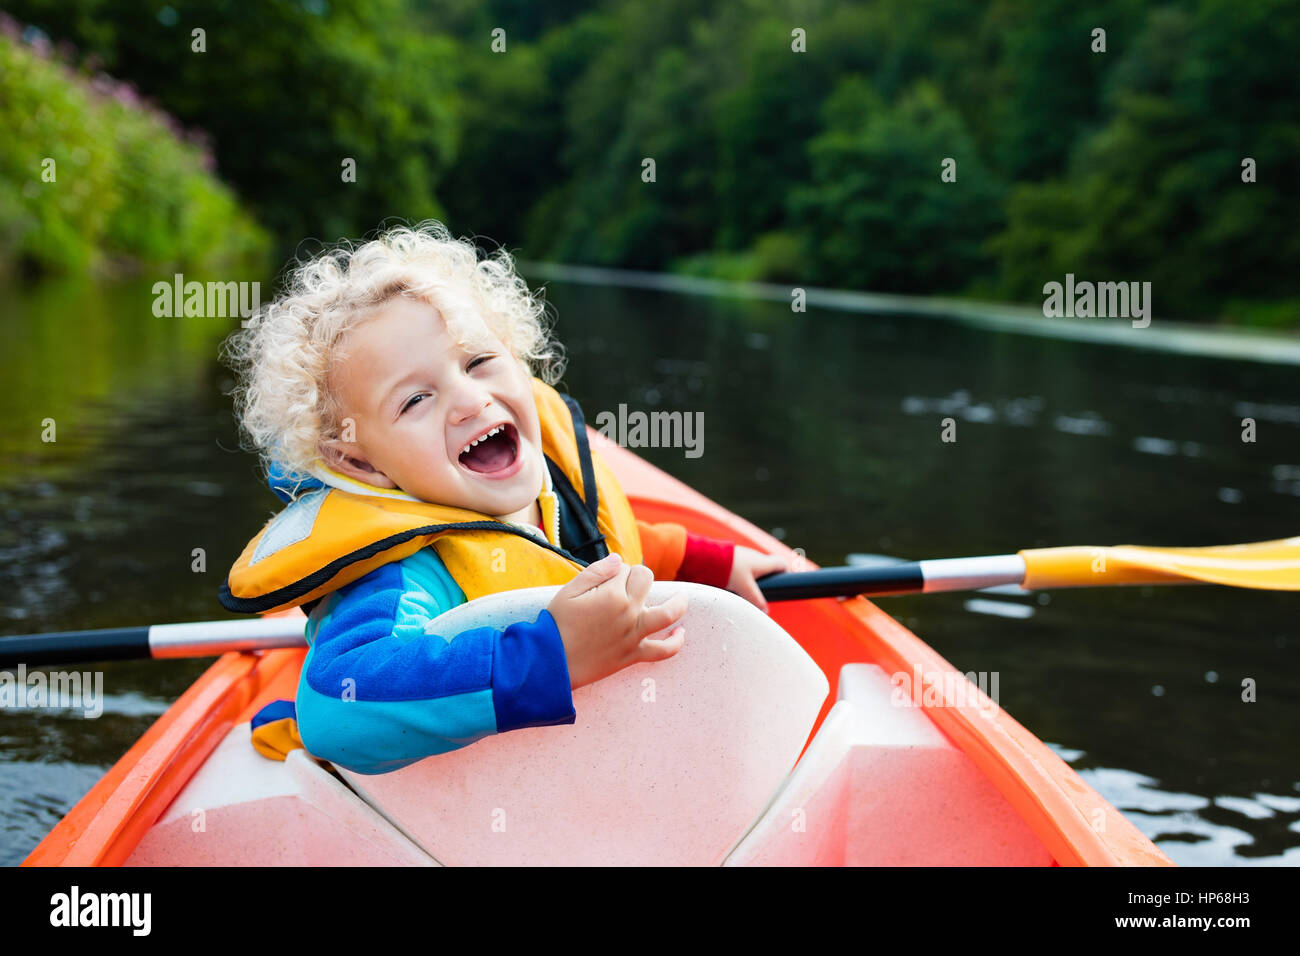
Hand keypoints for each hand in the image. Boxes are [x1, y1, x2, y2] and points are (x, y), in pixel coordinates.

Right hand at [547, 552, 687, 689]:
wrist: (552, 661)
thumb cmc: (557, 623)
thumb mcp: (570, 590)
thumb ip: (597, 571)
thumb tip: (619, 560)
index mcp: (612, 594)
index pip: (626, 569)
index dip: (616, 571)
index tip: (604, 580)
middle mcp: (629, 612)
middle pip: (646, 581)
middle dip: (637, 578)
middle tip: (625, 586)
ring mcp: (634, 634)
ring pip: (668, 613)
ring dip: (679, 604)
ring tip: (682, 599)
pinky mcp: (634, 654)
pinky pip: (663, 651)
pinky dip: (676, 642)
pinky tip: (680, 633)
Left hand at [726, 546, 787, 613]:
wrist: (708, 556)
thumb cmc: (729, 569)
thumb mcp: (745, 588)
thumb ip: (756, 600)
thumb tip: (766, 611)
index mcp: (763, 562)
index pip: (782, 564)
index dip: (787, 574)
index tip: (786, 585)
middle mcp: (756, 556)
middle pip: (769, 567)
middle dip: (770, 580)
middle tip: (766, 593)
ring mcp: (744, 555)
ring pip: (755, 568)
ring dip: (755, 579)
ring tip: (748, 592)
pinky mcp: (733, 557)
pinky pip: (743, 567)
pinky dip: (743, 576)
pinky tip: (735, 585)